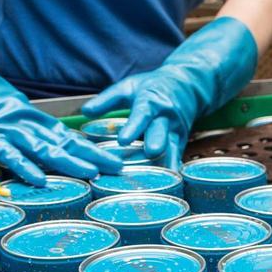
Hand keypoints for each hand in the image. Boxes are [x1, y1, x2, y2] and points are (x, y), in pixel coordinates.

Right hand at [0, 96, 121, 184]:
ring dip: (69, 162)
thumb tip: (59, 149)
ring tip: (90, 173)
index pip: (72, 138)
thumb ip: (37, 133)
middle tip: (116, 167)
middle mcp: (30, 127)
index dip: (94, 151)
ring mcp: (11, 132)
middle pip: (66, 144)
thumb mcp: (20, 116)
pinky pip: (10, 155)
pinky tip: (41, 179)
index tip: (115, 161)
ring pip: (44, 149)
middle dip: (92, 157)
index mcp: (39, 123)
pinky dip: (26, 167)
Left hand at [82, 17, 257, 169]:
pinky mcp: (181, 142)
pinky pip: (176, 156)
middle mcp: (166, 118)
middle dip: (157, 143)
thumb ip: (107, 99)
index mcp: (151, 102)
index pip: (142, 114)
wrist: (187, 85)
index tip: (123, 140)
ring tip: (159, 180)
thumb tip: (85, 112)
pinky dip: (171, 170)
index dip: (133, 127)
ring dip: (166, 162)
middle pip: (162, 132)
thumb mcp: (129, 86)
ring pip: (172, 148)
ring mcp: (176, 131)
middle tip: (151, 153)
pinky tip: (166, 186)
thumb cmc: (152, 87)